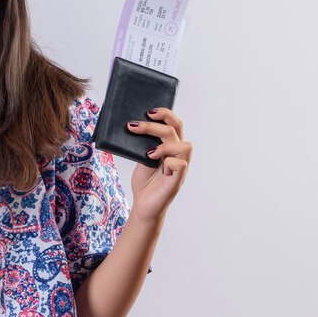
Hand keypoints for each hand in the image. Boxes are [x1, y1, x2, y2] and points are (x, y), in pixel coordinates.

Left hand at [126, 108, 192, 222]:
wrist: (143, 205)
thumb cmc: (144, 182)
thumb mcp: (140, 157)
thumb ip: (143, 143)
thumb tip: (134, 124)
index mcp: (171, 146)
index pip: (174, 124)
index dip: (165, 114)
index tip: (148, 111)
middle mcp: (178, 154)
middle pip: (176, 130)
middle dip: (155, 125)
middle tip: (135, 125)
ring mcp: (180, 167)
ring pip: (183, 145)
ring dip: (164, 145)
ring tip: (148, 153)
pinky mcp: (177, 180)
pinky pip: (180, 164)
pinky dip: (168, 161)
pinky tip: (155, 164)